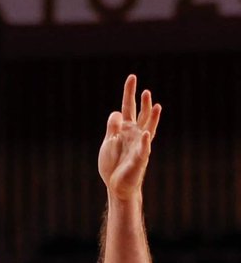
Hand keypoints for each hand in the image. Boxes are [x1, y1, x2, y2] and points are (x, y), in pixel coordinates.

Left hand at [98, 74, 161, 199]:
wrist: (117, 185)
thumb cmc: (113, 163)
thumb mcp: (108, 142)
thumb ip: (112, 127)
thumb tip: (117, 112)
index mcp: (125, 129)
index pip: (128, 107)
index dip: (129, 92)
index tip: (132, 77)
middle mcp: (135, 134)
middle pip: (140, 114)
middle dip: (143, 102)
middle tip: (145, 90)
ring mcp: (139, 145)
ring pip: (148, 128)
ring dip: (152, 117)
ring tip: (155, 105)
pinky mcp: (140, 159)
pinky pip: (143, 149)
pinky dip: (144, 141)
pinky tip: (146, 133)